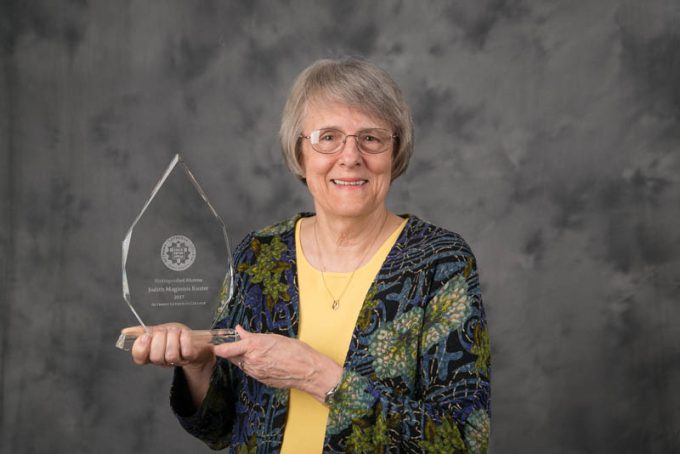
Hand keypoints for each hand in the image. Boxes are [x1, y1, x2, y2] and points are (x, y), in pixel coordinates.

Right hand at [122, 324, 215, 371]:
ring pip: (170, 355)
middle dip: (160, 339)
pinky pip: (186, 350)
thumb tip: (125, 332)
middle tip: (164, 332)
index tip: (145, 336)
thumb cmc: (175, 336)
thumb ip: (142, 331)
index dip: (141, 348)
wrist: (195, 341)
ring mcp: (177, 361)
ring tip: (175, 332)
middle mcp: (163, 360)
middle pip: (156, 356)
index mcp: (151, 354)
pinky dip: (184, 338)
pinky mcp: (190, 357)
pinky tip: (184, 334)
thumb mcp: (157, 331)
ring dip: (172, 338)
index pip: (139, 358)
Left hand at [213, 325, 341, 402]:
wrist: (307, 371)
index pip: (227, 349)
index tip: (213, 346)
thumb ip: (252, 336)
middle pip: (233, 357)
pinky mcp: (260, 380)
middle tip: (240, 344)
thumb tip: (240, 331)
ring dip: (244, 358)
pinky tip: (265, 361)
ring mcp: (255, 372)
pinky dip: (253, 366)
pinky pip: (251, 371)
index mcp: (253, 346)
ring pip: (242, 364)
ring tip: (260, 352)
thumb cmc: (295, 351)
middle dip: (234, 351)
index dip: (218, 348)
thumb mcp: (273, 337)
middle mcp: (251, 360)